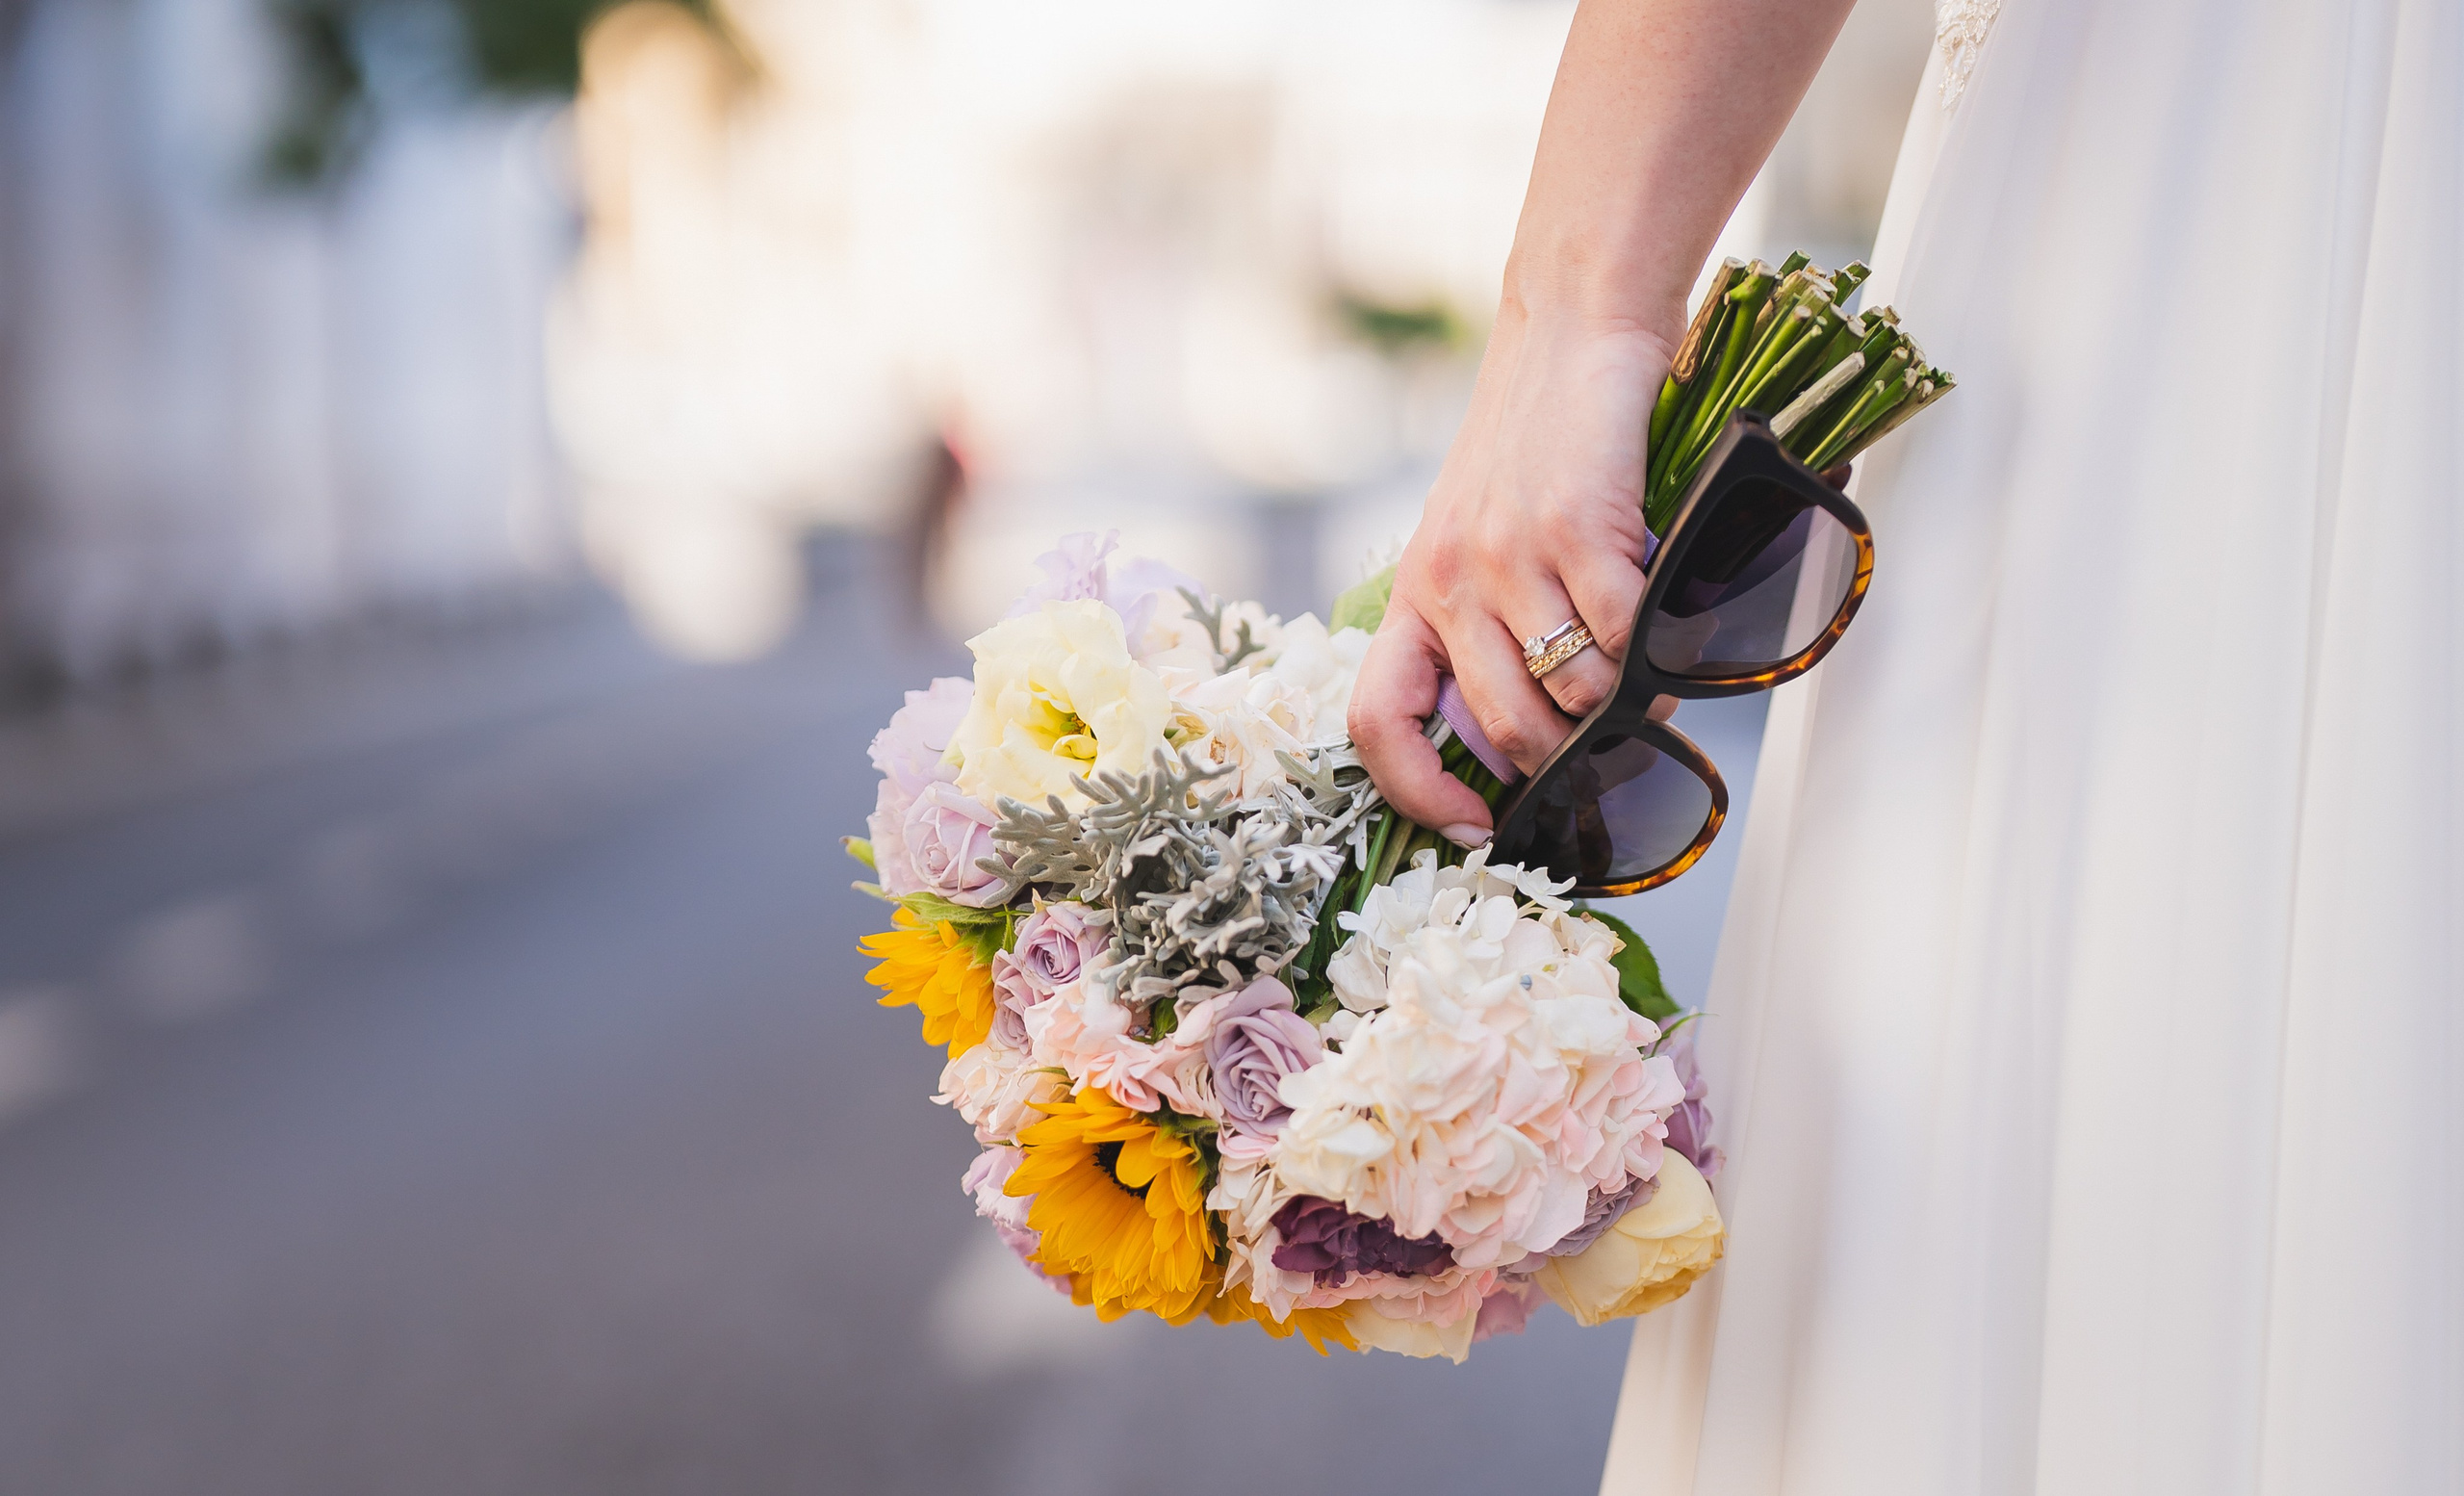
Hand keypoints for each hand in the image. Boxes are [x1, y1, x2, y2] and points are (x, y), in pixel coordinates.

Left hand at [1348, 307, 1673, 842]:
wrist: (1573, 333)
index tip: (1469, 824)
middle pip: (1504, 729)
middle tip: (1613, 739)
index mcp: (1414, 593)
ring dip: (1623, 703)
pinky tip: (1664, 624)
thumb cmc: (1537, 445)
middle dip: (1567, 755)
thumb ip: (1484, 625)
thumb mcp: (1477, 538)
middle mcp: (1448, 581)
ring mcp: (1508, 556)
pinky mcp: (1575, 529)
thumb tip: (1524, 735)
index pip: (1377, 721)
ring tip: (1647, 672)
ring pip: (1572, 695)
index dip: (1416, 791)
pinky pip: (1622, 638)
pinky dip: (1654, 649)